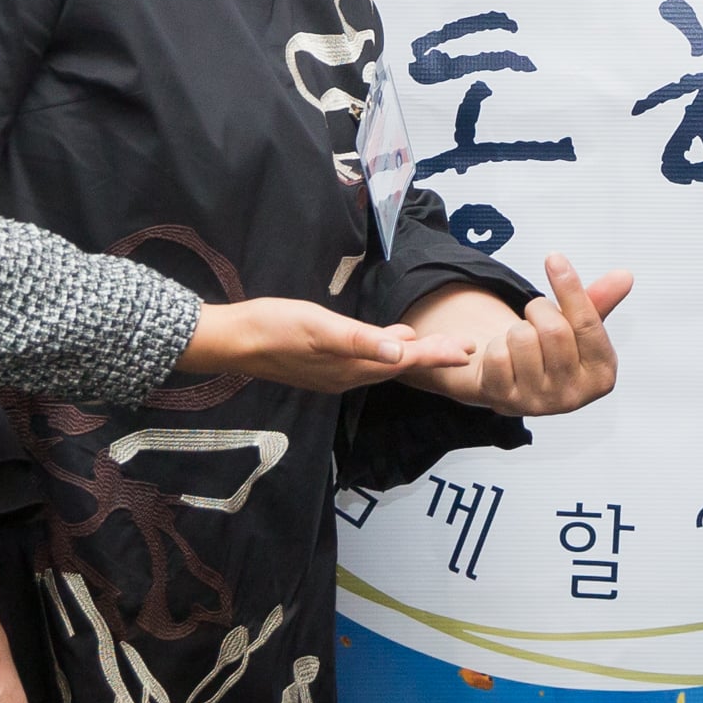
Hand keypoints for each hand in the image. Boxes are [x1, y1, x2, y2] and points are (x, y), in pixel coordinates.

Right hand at [181, 297, 482, 392]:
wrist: (233, 340)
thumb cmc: (275, 327)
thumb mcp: (319, 328)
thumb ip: (360, 341)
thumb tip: (400, 353)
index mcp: (352, 367)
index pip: (406, 362)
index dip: (438, 354)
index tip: (469, 349)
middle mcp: (348, 376)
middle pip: (400, 366)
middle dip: (433, 356)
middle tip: (465, 347)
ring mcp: (334, 373)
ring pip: (384, 365)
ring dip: (412, 355)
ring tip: (437, 345)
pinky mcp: (322, 365)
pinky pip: (366, 361)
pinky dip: (386, 352)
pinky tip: (388, 342)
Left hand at [407, 255, 633, 416]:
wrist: (513, 381)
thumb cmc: (552, 350)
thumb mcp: (579, 327)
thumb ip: (599, 301)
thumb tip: (624, 276)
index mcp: (601, 376)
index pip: (587, 324)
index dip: (570, 287)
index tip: (554, 258)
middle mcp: (573, 397)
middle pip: (553, 330)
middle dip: (539, 310)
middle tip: (536, 316)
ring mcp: (538, 403)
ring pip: (521, 338)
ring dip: (516, 328)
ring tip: (522, 341)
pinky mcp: (505, 402)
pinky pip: (496, 355)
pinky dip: (494, 345)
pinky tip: (504, 357)